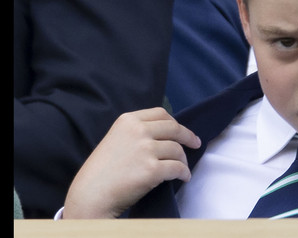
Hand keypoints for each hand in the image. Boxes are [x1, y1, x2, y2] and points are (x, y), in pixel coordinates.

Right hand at [62, 107, 200, 218]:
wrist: (91, 195)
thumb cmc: (101, 171)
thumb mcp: (116, 139)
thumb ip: (136, 132)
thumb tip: (166, 134)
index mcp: (128, 121)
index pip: (161, 114)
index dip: (175, 122)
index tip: (181, 131)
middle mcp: (138, 131)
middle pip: (174, 128)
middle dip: (188, 137)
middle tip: (195, 144)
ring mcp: (146, 149)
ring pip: (177, 150)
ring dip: (183, 160)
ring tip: (183, 168)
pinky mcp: (152, 169)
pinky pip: (177, 168)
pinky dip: (183, 173)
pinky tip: (183, 177)